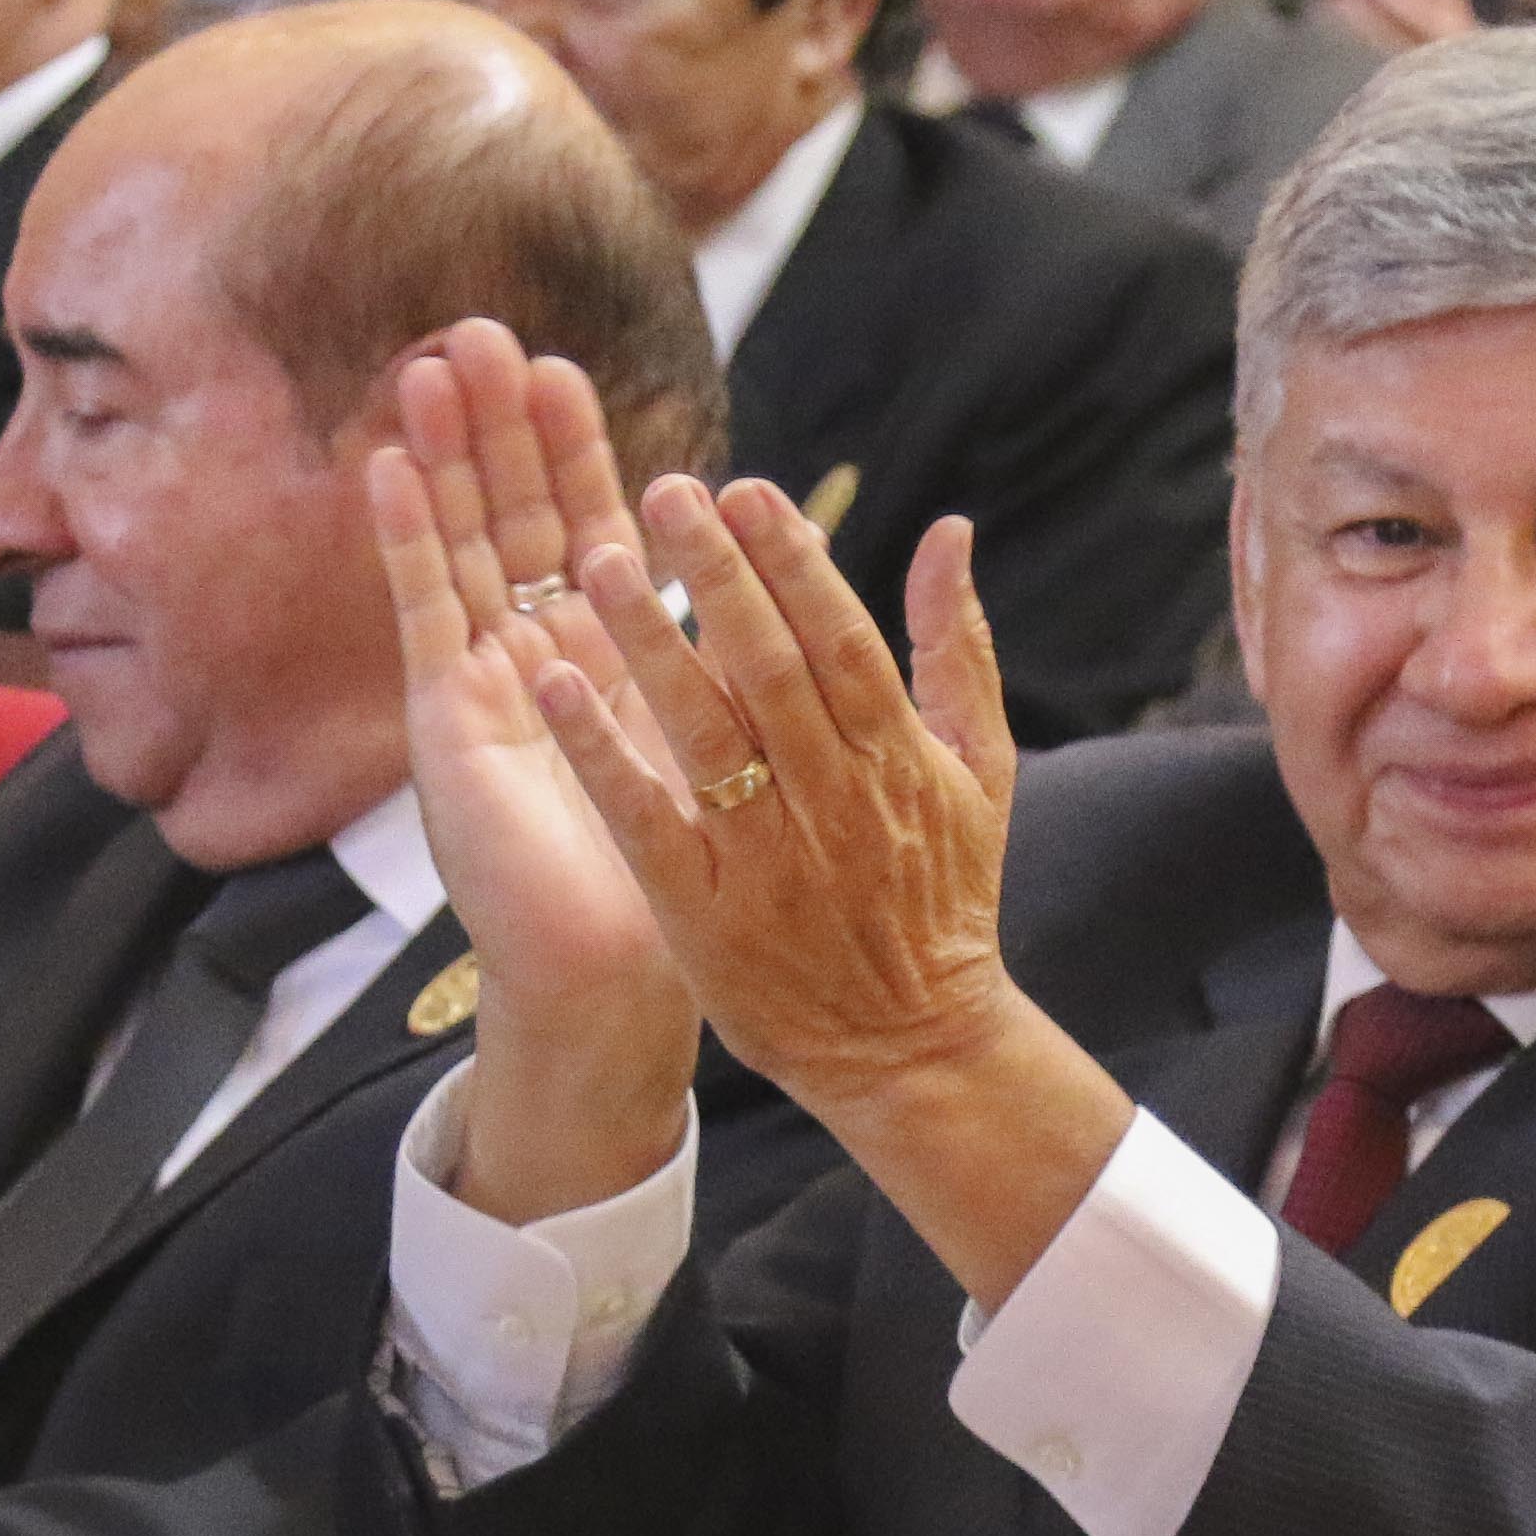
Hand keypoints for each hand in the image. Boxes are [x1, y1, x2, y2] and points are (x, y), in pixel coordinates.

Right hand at [367, 321, 698, 1223]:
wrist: (623, 969)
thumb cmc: (684, 863)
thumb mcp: (725, 726)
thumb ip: (737, 631)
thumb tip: (773, 536)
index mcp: (609, 652)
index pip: (590, 524)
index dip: (574, 449)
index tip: (562, 365)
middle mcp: (539, 655)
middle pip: (516, 517)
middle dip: (497, 428)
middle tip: (480, 330)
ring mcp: (483, 683)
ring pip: (466, 547)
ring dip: (444, 457)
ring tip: (428, 367)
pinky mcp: (445, 722)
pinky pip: (424, 613)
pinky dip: (407, 540)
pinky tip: (387, 470)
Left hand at [534, 479, 1135, 1307]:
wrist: (912, 1045)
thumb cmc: (945, 894)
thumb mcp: (980, 767)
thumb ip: (958, 645)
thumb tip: (948, 528)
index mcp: (899, 757)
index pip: (841, 639)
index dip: (794, 562)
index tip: (749, 490)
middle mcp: (834, 799)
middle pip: (769, 670)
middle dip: (718, 577)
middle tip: (666, 491)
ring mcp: (766, 857)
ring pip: (704, 733)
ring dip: (649, 643)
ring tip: (600, 560)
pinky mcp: (705, 912)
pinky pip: (645, 817)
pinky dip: (600, 750)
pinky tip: (554, 681)